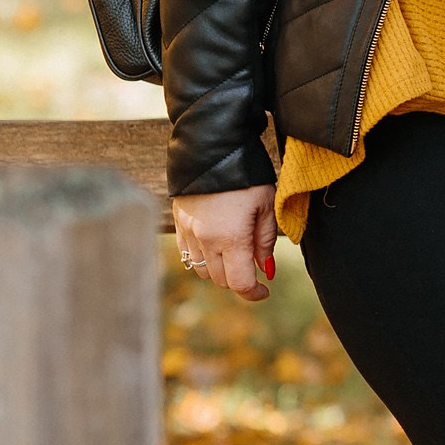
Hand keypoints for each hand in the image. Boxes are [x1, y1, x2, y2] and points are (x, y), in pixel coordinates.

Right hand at [172, 185, 277, 302]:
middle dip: (240, 279)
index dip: (254, 293)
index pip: (240, 282)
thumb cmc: (247, 176)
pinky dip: (203, 258)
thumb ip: (265, 241)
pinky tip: (216, 245)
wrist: (211, 151)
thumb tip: (265, 269)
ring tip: (237, 254)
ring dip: (221, 270)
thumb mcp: (266, 206)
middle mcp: (205, 241)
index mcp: (230, 238)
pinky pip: (188, 254)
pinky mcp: (178, 224)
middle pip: (221, 279)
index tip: (265, 291)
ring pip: (202, 270)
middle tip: (255, 267)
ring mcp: (188, 233)